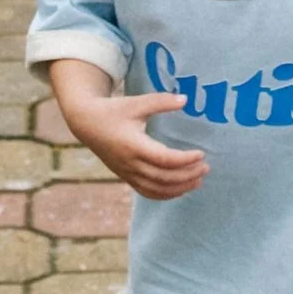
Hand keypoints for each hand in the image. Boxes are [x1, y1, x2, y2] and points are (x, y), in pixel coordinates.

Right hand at [68, 88, 209, 201]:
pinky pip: (147, 192)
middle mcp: (130, 163)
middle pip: (163, 178)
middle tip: (206, 167)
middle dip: (187, 175)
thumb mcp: (136, 103)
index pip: (164, 160)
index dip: (185, 160)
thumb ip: (161, 102)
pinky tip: (180, 189)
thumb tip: (185, 99)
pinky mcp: (126, 177)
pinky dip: (165, 194)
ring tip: (198, 180)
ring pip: (156, 189)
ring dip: (179, 188)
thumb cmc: (113, 111)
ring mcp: (127, 173)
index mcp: (133, 146)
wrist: (86, 123)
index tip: (201, 154)